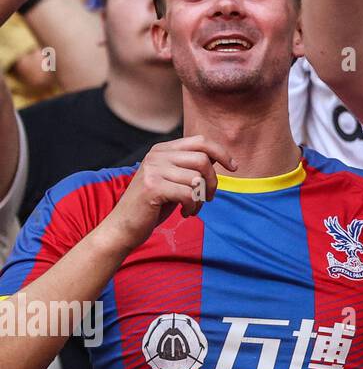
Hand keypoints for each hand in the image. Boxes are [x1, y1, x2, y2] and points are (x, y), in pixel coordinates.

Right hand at [101, 136, 236, 251]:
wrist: (123, 227)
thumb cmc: (154, 204)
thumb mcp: (174, 180)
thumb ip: (191, 166)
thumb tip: (220, 157)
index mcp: (162, 149)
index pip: (200, 141)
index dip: (221, 152)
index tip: (233, 167)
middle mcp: (156, 155)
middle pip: (202, 159)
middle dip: (213, 181)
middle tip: (208, 198)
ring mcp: (153, 170)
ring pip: (197, 178)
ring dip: (201, 198)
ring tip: (193, 208)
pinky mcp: (152, 187)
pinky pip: (189, 194)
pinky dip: (193, 207)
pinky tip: (186, 213)